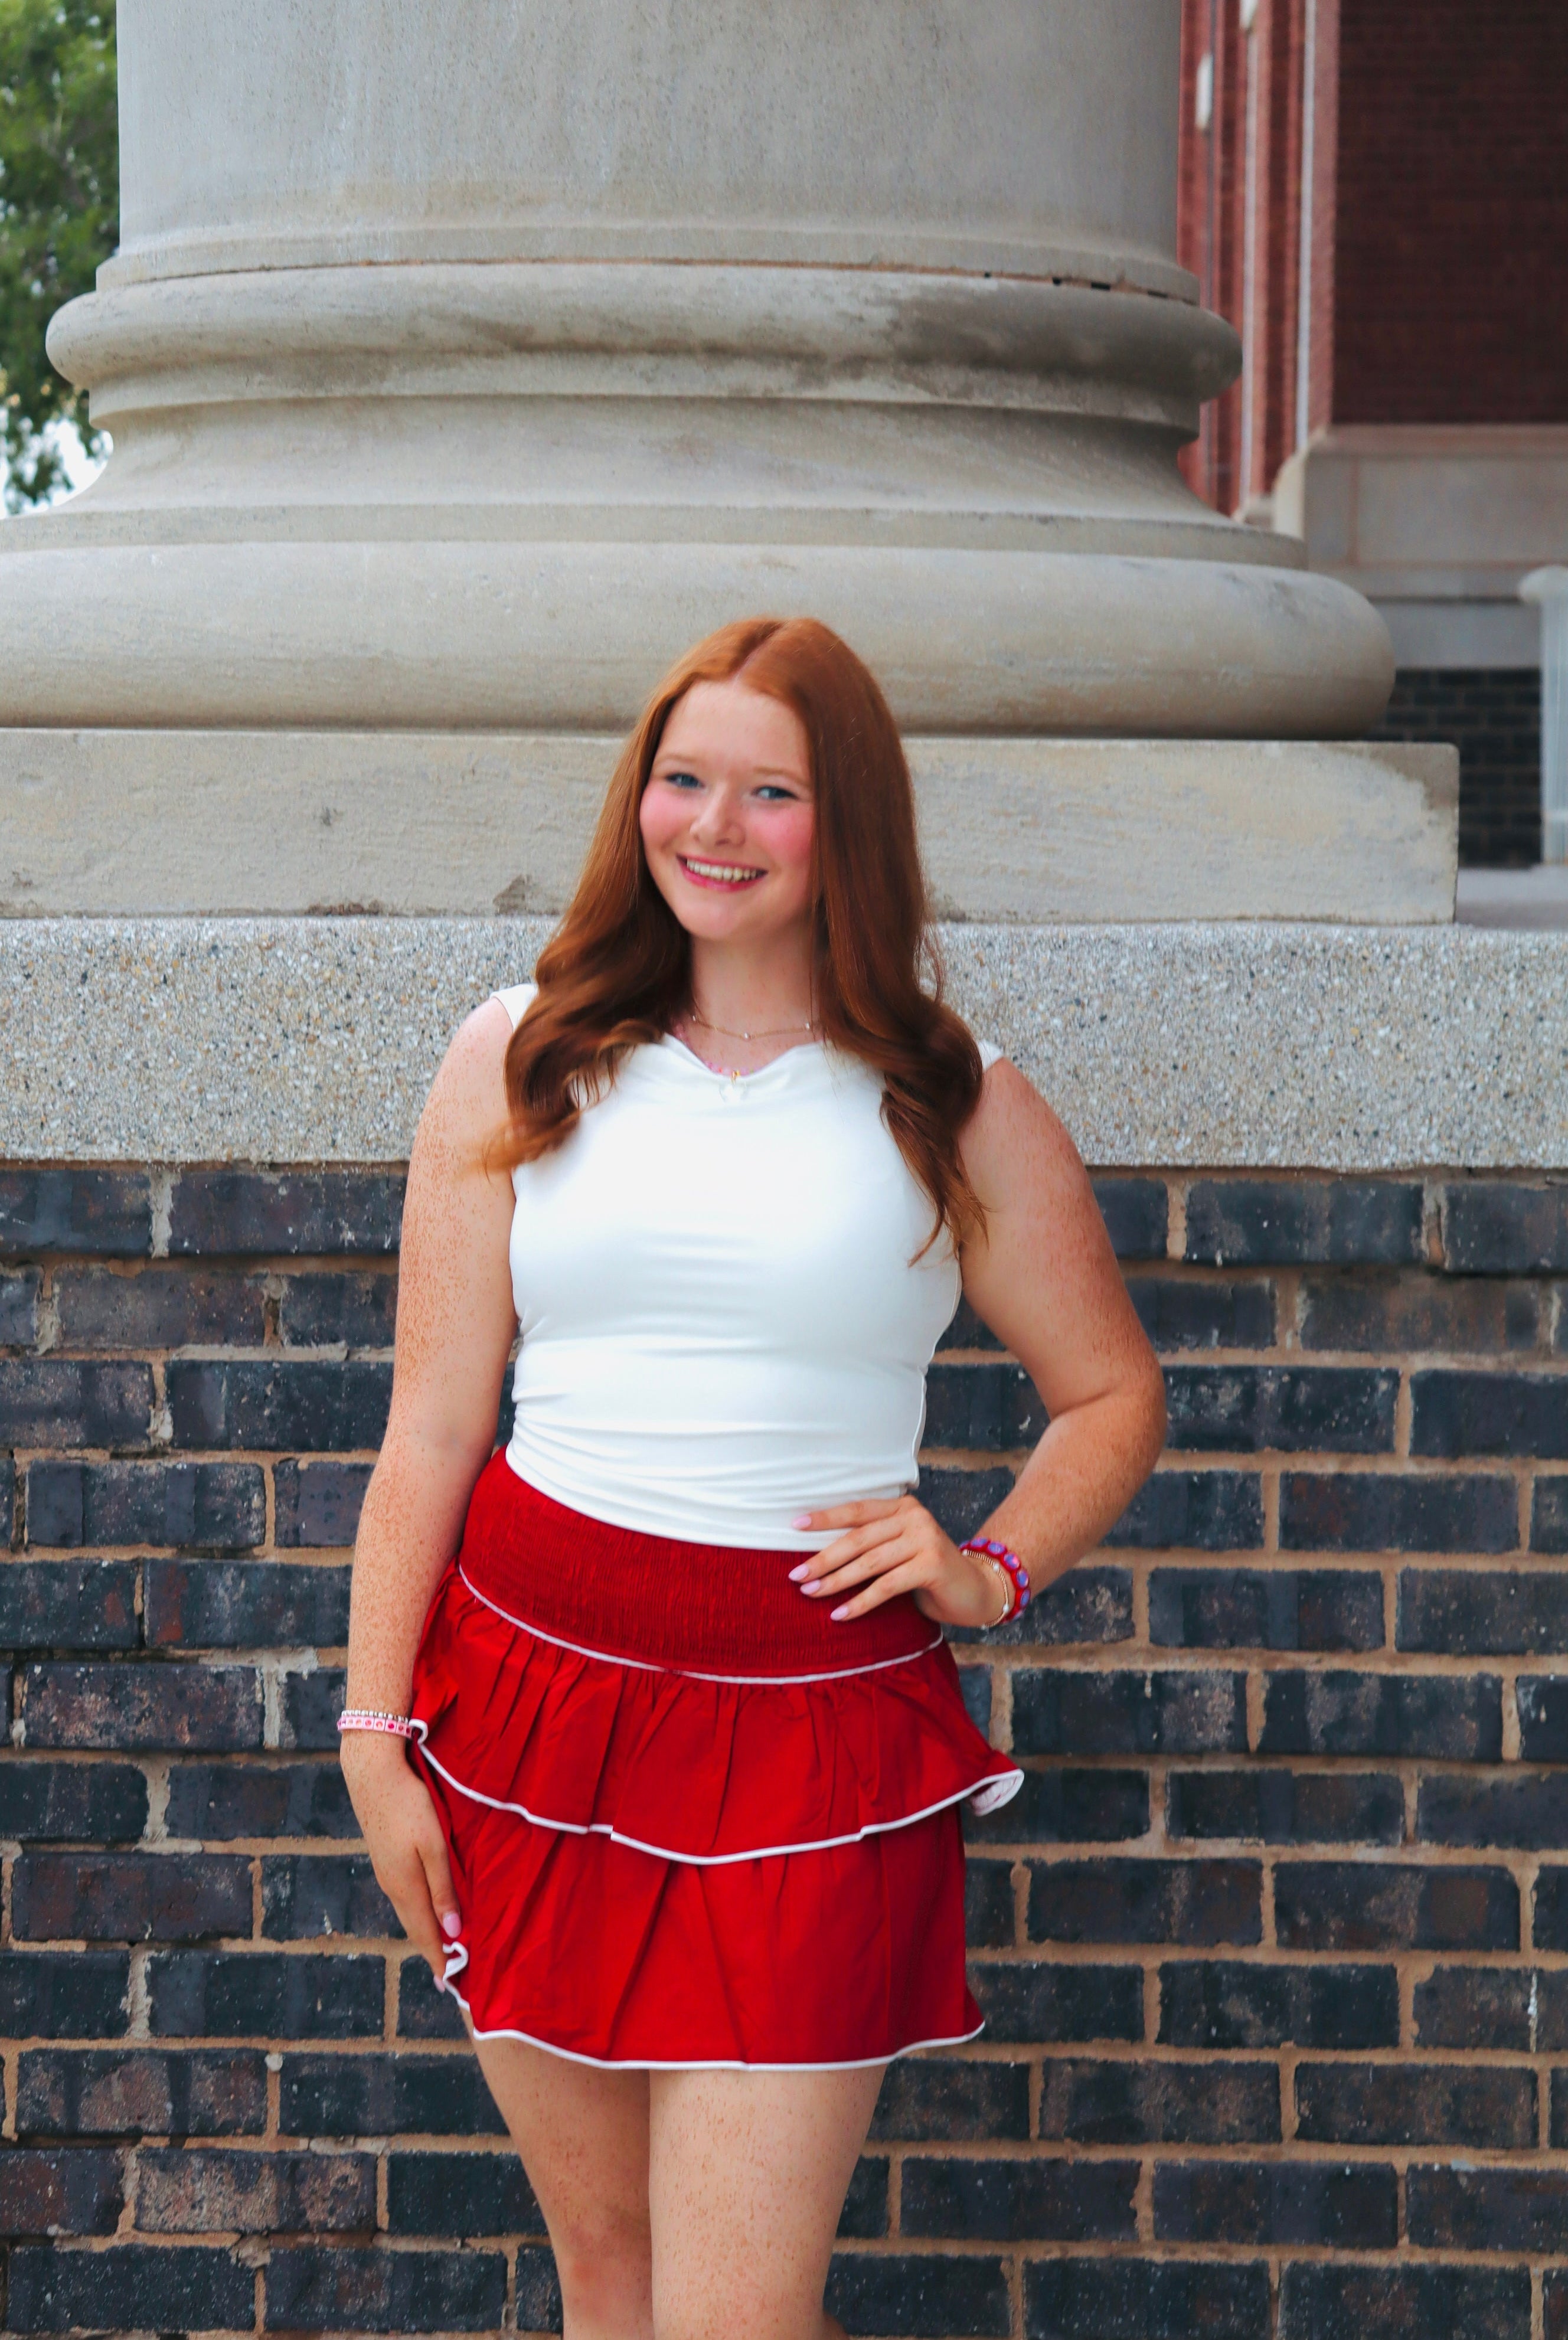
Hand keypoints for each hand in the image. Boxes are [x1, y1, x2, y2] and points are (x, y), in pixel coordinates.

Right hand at [339, 1732, 461, 1980]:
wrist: (372, 1773)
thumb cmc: (410, 1805)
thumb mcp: (434, 1847)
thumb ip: (443, 1890)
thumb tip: (452, 1933)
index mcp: (406, 1887)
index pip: (425, 1934)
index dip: (438, 1959)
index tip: (449, 1984)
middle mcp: (392, 1886)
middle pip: (415, 1927)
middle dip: (431, 1950)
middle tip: (447, 1972)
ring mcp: (385, 1872)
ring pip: (408, 1911)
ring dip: (424, 1930)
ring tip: (440, 1946)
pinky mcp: (384, 1857)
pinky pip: (404, 1895)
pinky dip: (417, 1910)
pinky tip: (425, 1908)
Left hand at [788, 1495, 1008, 1627]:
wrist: (977, 1590)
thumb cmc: (929, 1572)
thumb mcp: (900, 1549)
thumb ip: (873, 1543)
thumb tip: (819, 1556)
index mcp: (902, 1507)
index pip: (857, 1510)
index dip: (825, 1518)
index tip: (794, 1526)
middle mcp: (914, 1517)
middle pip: (858, 1538)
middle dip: (823, 1558)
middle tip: (795, 1575)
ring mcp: (925, 1539)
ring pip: (869, 1562)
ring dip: (835, 1581)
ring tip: (810, 1593)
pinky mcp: (932, 1564)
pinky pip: (886, 1585)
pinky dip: (860, 1602)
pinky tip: (840, 1614)